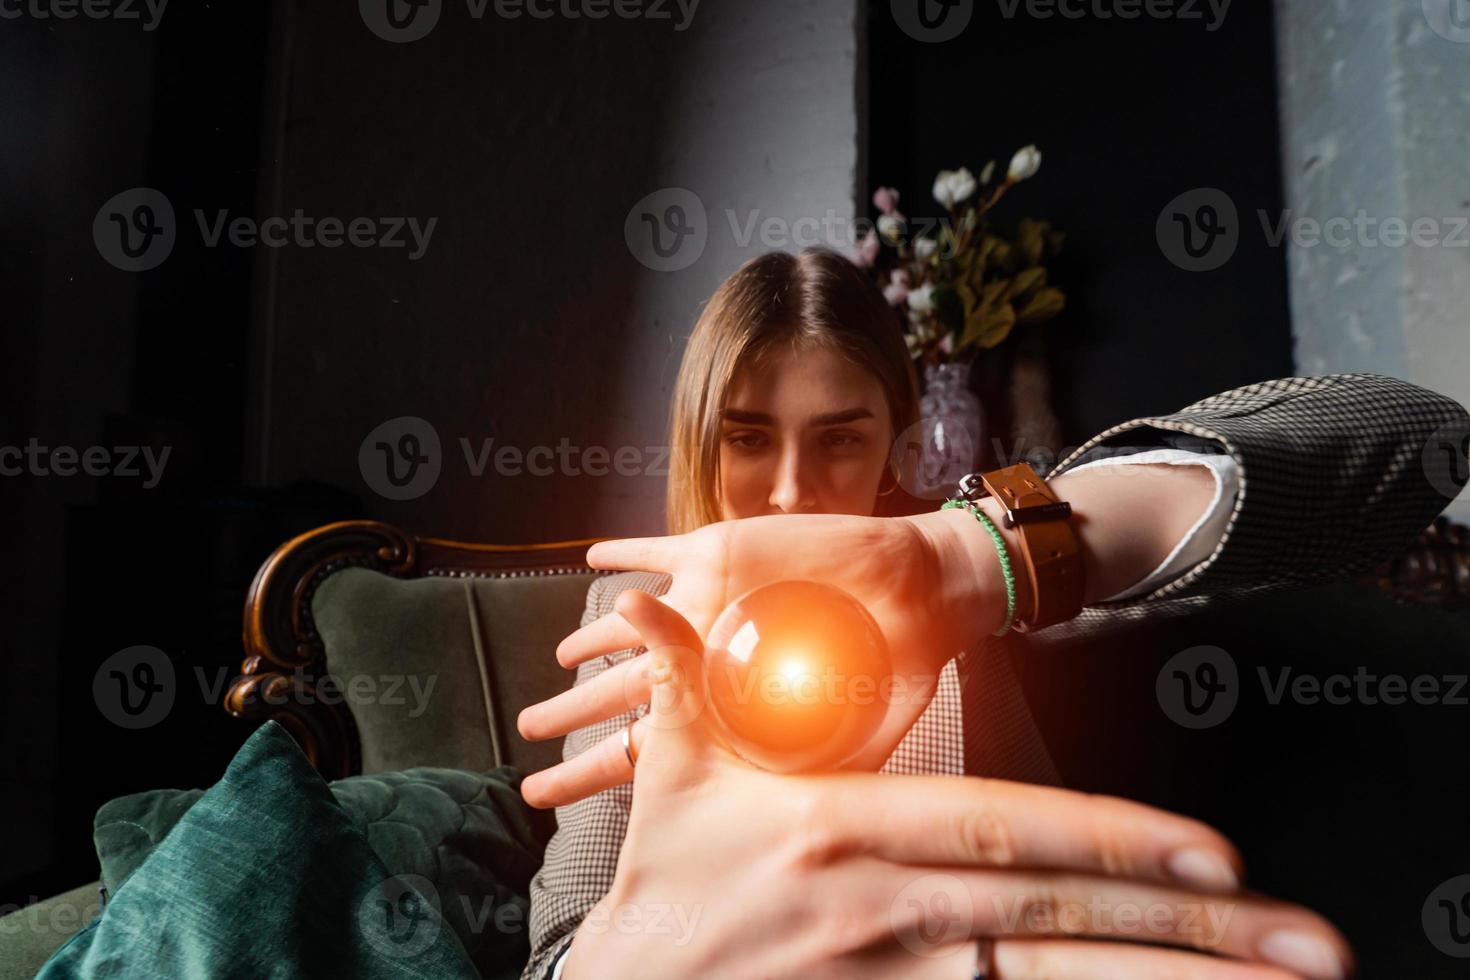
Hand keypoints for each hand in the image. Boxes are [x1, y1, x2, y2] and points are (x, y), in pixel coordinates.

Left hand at [519, 511, 990, 806]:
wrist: (920, 590)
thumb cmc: (889, 666)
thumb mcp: (847, 734)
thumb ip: (803, 765)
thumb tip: (761, 811)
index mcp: (729, 702)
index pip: (645, 744)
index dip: (591, 768)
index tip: (543, 789)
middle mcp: (708, 651)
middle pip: (621, 690)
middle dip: (572, 712)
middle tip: (528, 729)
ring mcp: (708, 600)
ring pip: (630, 623)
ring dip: (590, 637)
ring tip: (559, 657)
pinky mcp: (721, 551)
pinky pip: (658, 548)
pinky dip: (624, 551)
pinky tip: (593, 558)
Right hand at [558, 591, 1352, 979]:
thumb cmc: (664, 889)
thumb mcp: (672, 781)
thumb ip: (682, 682)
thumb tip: (649, 600)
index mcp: (845, 831)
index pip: (1004, 829)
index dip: (1112, 838)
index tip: (1213, 851)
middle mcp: (887, 907)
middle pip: (1059, 918)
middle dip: (1190, 932)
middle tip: (1305, 945)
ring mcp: (897, 974)